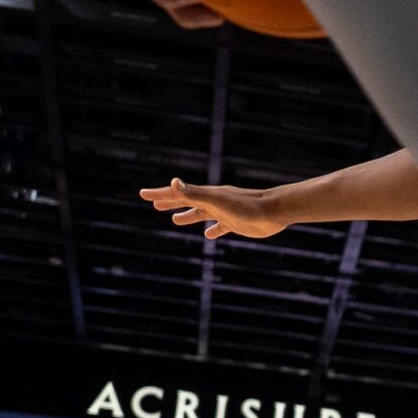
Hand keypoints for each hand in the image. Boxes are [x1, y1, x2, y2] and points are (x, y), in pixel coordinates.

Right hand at [141, 178, 292, 240]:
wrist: (274, 212)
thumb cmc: (246, 206)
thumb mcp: (216, 200)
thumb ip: (194, 193)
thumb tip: (172, 182)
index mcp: (206, 196)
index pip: (177, 194)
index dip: (159, 194)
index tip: (142, 194)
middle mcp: (213, 202)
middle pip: (186, 201)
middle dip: (169, 202)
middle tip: (153, 204)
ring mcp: (224, 212)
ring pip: (201, 214)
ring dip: (187, 216)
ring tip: (175, 220)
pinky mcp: (236, 223)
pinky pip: (220, 227)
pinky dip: (212, 230)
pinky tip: (208, 236)